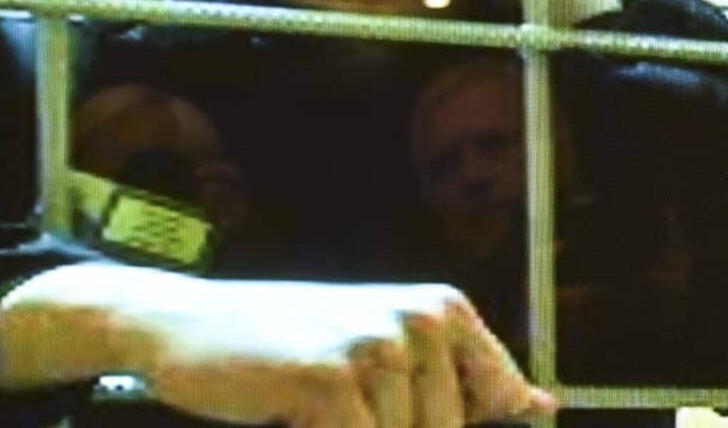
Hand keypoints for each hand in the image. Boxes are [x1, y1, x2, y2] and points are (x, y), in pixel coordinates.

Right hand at [142, 279, 556, 427]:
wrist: (185, 324)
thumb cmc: (284, 349)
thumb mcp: (380, 355)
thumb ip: (460, 385)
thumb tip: (542, 406)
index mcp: (442, 311)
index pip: (505, 402)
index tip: (397, 418)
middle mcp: (420, 320)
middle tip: (338, 411)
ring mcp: (376, 346)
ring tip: (312, 413)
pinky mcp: (331, 378)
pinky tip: (297, 419)